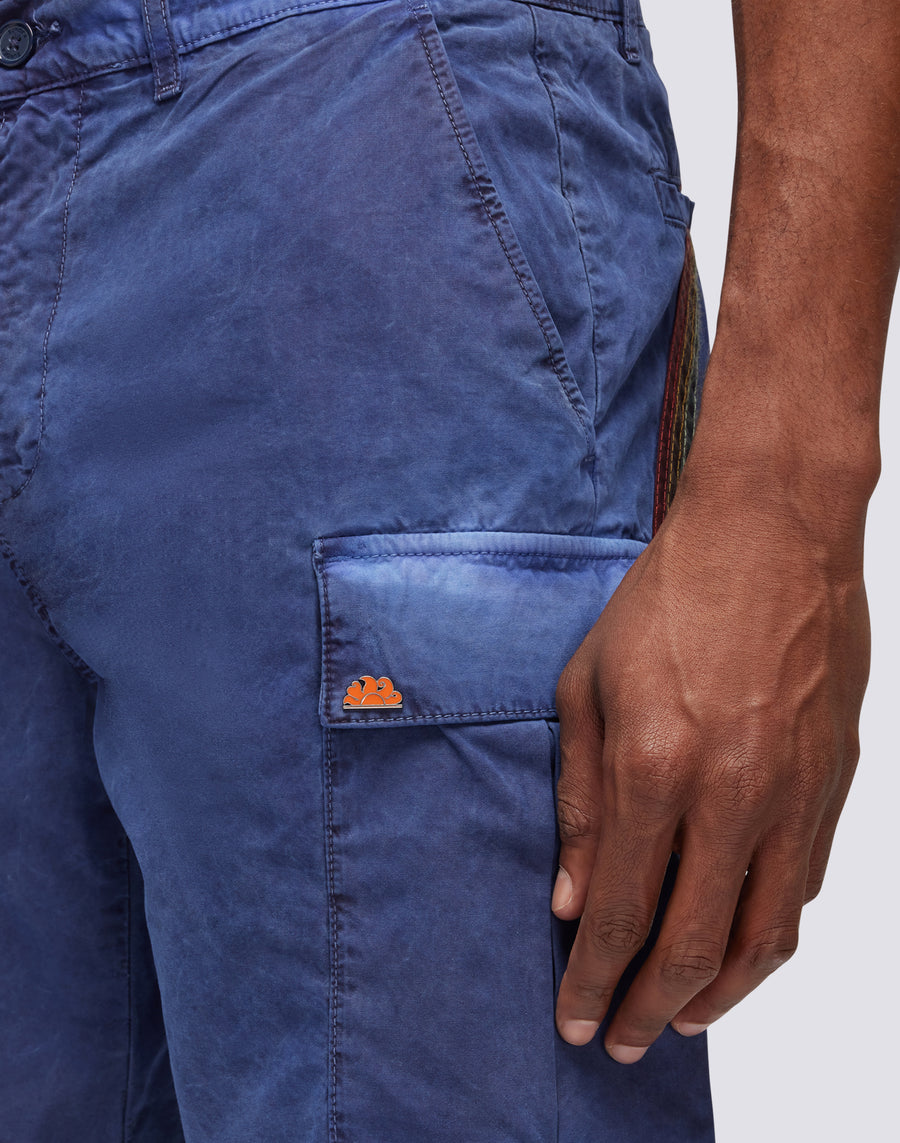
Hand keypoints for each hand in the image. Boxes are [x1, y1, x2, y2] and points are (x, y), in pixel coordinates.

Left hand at [551, 463, 869, 1061]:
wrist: (772, 534)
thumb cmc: (667, 599)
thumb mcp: (587, 686)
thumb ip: (579, 799)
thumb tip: (571, 897)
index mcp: (654, 766)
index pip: (618, 911)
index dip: (593, 981)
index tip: (575, 1021)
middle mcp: (731, 794)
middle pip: (689, 945)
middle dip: (646, 1010)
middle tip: (620, 1042)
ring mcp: (794, 793)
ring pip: (761, 936)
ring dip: (716, 995)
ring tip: (679, 1021)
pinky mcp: (835, 784)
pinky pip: (802, 888)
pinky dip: (767, 938)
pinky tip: (736, 952)